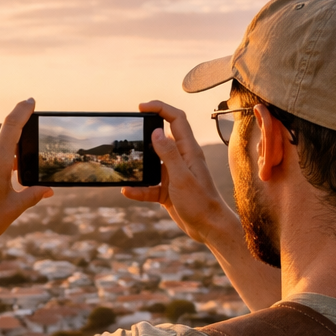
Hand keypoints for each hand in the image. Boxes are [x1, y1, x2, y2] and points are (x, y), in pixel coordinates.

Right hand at [122, 100, 237, 245]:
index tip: (141, 107)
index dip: (160, 108)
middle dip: (145, 135)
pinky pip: (150, 186)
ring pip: (153, 163)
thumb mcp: (182, 177)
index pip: (176, 119)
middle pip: (161, 138)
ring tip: (126, 166)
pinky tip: (128, 191)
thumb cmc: (201, 202)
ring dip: (139, 165)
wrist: (209, 228)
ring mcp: (174, 175)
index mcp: (189, 151)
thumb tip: (155, 133)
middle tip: (128, 136)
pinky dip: (139, 189)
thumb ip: (168, 154)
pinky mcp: (168, 191)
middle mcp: (182, 160)